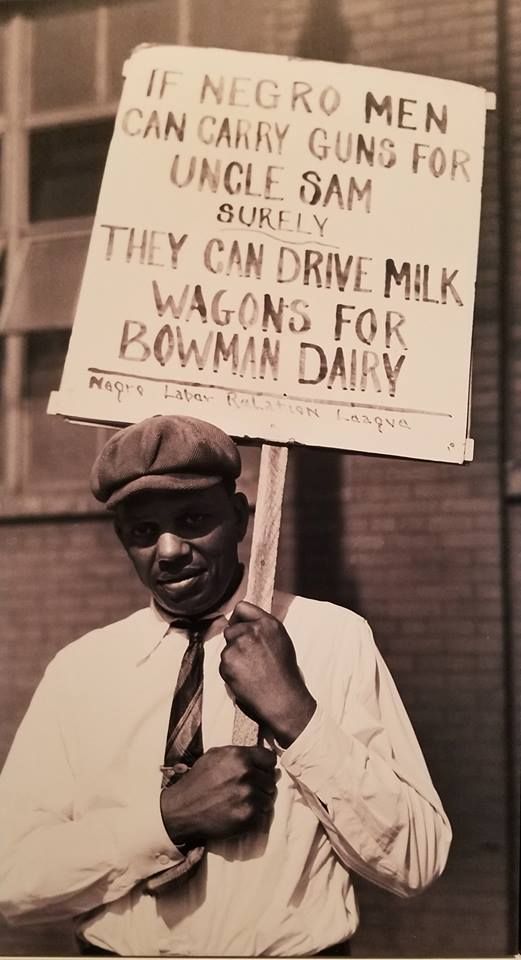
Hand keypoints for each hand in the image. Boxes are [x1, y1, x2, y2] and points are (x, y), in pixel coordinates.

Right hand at [160, 745, 276, 846]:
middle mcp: (246, 774)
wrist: (182, 810)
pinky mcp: (248, 816)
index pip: (270, 759)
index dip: (265, 766)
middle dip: (262, 784)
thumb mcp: (215, 756)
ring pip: (269, 797)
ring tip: (242, 802)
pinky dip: (255, 814)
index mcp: (238, 756)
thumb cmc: (198, 782)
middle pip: (271, 779)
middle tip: (247, 790)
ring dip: (259, 800)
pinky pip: (262, 814)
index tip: (260, 772)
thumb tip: (263, 760)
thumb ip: (240, 754)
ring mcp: (248, 796)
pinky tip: (240, 811)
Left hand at [220, 601, 315, 746]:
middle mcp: (252, 630)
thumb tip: (245, 624)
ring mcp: (238, 645)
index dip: (238, 619)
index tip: (238, 627)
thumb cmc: (285, 674)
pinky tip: (245, 679)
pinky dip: (230, 671)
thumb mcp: (281, 641)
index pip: (242, 608)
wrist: (283, 699)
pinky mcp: (227, 661)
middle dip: (236, 642)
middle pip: (231, 629)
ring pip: (226, 648)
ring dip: (233, 658)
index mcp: (268, 623)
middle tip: (250, 659)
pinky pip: (223, 664)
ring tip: (251, 671)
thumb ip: (263, 629)